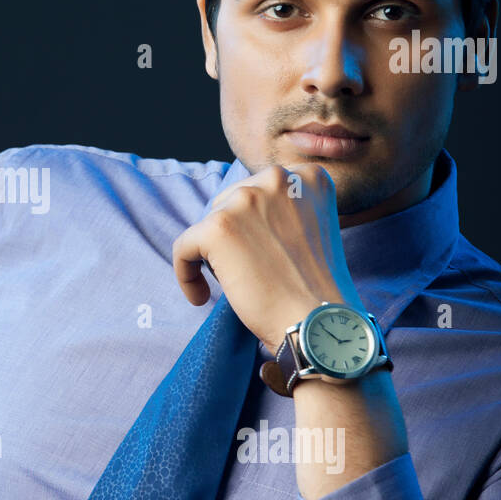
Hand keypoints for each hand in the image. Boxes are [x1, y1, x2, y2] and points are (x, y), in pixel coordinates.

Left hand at [172, 163, 362, 351]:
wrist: (317, 322)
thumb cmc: (314, 287)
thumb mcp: (312, 227)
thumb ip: (282, 208)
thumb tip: (237, 208)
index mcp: (307, 177)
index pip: (257, 192)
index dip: (251, 227)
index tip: (259, 254)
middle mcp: (276, 179)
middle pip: (229, 205)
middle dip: (233, 238)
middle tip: (253, 272)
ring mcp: (246, 199)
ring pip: (207, 226)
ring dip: (214, 257)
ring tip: (238, 284)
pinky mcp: (218, 226)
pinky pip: (183, 247)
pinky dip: (186, 274)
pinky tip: (201, 297)